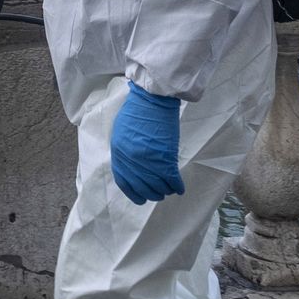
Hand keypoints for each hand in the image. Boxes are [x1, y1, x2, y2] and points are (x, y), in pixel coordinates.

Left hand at [110, 81, 183, 204]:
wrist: (151, 100)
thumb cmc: (135, 112)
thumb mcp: (120, 134)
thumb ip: (124, 152)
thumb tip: (133, 168)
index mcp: (119, 154)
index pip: (124, 182)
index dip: (133, 193)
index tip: (140, 198)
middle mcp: (132, 160)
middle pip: (142, 187)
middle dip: (152, 194)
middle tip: (158, 194)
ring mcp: (148, 159)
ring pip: (158, 186)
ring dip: (165, 191)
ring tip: (169, 189)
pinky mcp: (165, 156)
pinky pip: (172, 179)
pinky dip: (177, 186)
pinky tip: (179, 188)